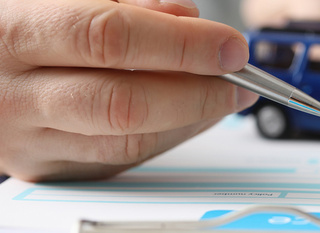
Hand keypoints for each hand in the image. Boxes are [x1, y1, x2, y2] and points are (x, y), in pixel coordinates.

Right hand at [0, 0, 257, 180]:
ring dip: (191, 119)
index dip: (180, 44)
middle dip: (198, 92)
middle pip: (124, 103)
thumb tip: (187, 19)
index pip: (110, 39)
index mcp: (13, 34)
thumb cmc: (13, 32)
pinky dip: (166, 137)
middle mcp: (15, 96)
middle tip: (240, 79)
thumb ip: (118, 4)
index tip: (229, 47)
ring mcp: (27, 141)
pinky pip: (120, 159)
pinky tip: (190, 116)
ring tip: (224, 96)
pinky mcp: (43, 168)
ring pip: (127, 141)